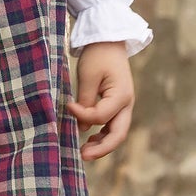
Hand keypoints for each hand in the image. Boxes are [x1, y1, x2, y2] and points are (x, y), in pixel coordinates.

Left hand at [66, 42, 133, 160]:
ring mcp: (124, 105)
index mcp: (122, 96)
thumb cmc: (98, 55)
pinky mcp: (117, 104)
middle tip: (82, 155)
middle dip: (101, 148)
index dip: (82, 115)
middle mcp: (127, 104)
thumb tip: (81, 127)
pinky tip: (90, 137)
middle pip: (118, 134)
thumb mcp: (88, 76)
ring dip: (102, 144)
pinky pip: (113, 124)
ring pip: (117, 132)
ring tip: (84, 151)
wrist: (108, 40)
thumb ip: (85, 102)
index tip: (67, 106)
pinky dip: (103, 134)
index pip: (100, 116)